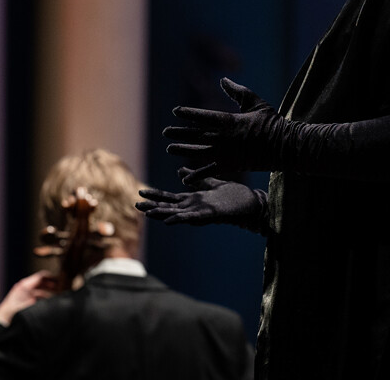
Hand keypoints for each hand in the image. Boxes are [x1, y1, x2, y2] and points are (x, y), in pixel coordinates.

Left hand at [0, 271, 58, 324]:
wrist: (2, 322)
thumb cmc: (12, 314)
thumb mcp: (26, 307)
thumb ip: (37, 301)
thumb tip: (51, 299)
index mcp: (24, 285)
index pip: (41, 276)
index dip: (52, 277)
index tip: (61, 280)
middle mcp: (25, 288)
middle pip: (41, 282)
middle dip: (52, 284)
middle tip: (62, 288)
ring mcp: (25, 294)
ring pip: (40, 290)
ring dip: (49, 292)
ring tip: (58, 297)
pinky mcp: (25, 301)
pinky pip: (37, 297)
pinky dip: (44, 299)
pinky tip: (49, 304)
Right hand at [136, 170, 266, 231]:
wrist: (252, 203)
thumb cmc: (234, 196)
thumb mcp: (211, 183)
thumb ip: (196, 178)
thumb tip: (180, 170)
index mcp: (194, 200)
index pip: (170, 198)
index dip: (156, 195)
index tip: (140, 192)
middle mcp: (195, 207)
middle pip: (170, 207)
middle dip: (153, 206)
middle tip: (136, 205)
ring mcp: (202, 212)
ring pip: (178, 214)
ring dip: (163, 214)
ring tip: (148, 213)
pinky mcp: (212, 214)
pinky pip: (194, 217)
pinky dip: (181, 219)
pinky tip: (170, 220)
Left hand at [164, 77, 290, 182]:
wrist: (285, 147)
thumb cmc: (271, 122)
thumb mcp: (255, 102)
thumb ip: (237, 92)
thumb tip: (223, 80)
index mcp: (229, 121)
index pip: (203, 116)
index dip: (188, 114)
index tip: (175, 112)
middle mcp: (224, 137)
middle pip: (196, 135)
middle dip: (180, 133)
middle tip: (165, 133)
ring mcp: (226, 153)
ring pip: (199, 152)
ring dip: (183, 151)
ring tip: (169, 149)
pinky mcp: (231, 166)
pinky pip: (210, 171)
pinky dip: (197, 175)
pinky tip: (184, 178)